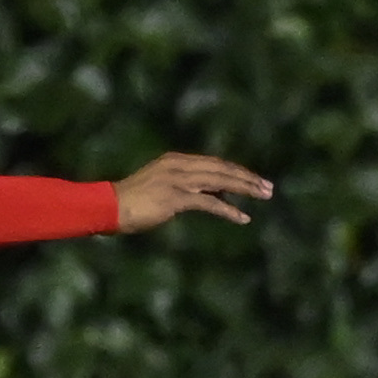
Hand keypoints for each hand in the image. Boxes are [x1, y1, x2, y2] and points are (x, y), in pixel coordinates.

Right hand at [115, 153, 272, 233]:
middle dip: (247, 178)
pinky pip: (209, 204)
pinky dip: (228, 210)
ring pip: (220, 181)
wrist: (109, 207)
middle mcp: (179, 165)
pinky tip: (243, 217)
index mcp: (175, 160)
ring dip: (245, 189)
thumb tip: (211, 198)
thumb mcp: (160, 188)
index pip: (214, 163)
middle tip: (268, 187)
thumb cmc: (130, 202)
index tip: (254, 179)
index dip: (236, 171)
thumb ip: (184, 188)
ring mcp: (177, 180)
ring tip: (264, 196)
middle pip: (222, 168)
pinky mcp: (175, 197)